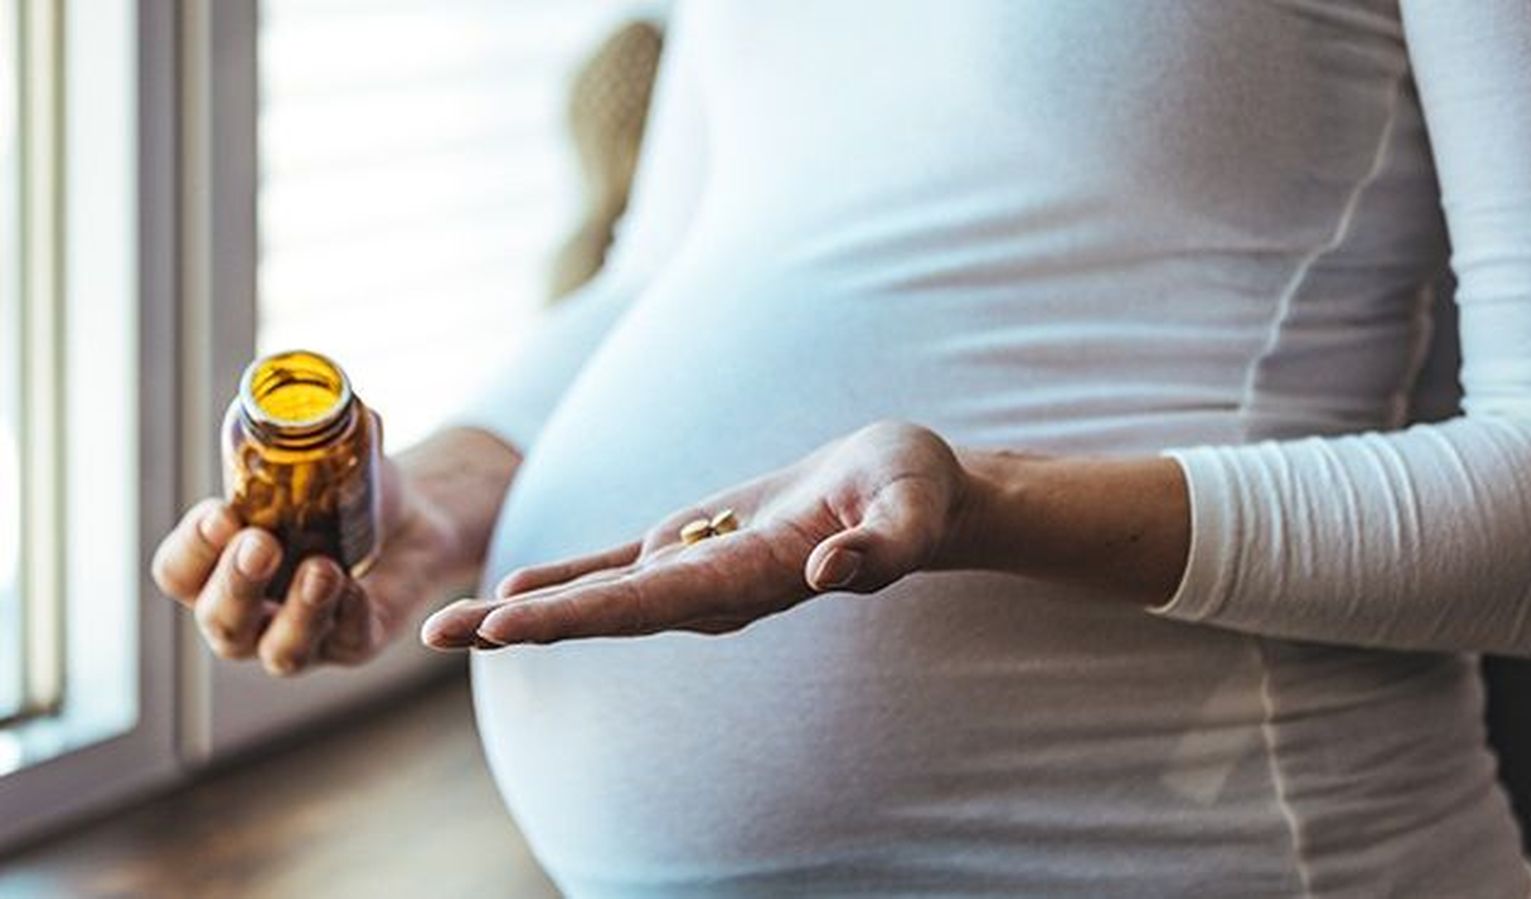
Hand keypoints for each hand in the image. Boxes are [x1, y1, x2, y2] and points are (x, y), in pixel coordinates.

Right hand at [151, 456, 463, 675]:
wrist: (413, 520)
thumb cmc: (344, 492)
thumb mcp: (327, 456)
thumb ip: (324, 428)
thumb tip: (344, 403)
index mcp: (219, 566)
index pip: (178, 573)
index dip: (192, 549)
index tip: (221, 513)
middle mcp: (250, 613)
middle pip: (221, 619)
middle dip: (236, 584)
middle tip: (261, 544)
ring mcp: (300, 636)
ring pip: (280, 650)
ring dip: (297, 612)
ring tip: (322, 568)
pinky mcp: (353, 644)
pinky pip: (345, 644)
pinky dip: (348, 617)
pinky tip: (357, 589)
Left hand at [421, 421, 971, 647]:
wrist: (906, 491)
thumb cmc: (915, 493)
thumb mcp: (909, 508)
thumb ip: (878, 548)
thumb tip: (831, 574)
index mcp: (751, 578)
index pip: (652, 602)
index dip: (578, 613)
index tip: (509, 626)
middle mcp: (710, 588)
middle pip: (601, 610)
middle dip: (518, 625)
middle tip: (432, 634)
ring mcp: (697, 570)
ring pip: (597, 595)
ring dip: (522, 612)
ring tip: (447, 624)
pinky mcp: (694, 545)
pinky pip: (617, 566)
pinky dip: (564, 578)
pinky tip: (510, 592)